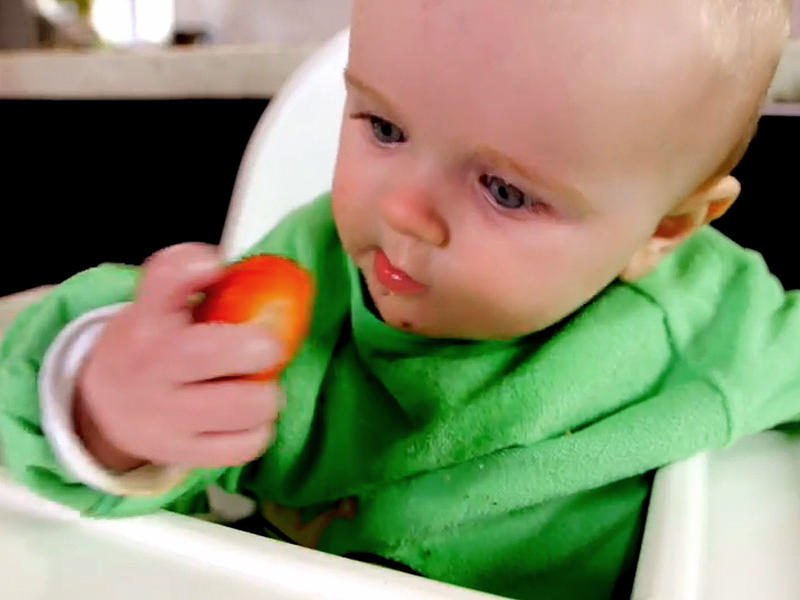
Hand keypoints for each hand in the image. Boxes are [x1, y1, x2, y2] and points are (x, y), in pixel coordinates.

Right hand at [76, 244, 284, 470]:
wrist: (102, 409)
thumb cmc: (148, 345)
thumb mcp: (154, 303)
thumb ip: (186, 275)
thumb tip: (226, 265)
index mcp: (146, 320)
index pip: (163, 281)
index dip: (192, 267)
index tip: (215, 266)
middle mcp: (150, 368)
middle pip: (210, 352)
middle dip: (259, 347)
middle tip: (265, 349)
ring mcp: (165, 417)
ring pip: (242, 406)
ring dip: (266, 395)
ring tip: (258, 386)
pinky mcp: (184, 454)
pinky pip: (243, 446)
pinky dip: (258, 431)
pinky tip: (248, 418)